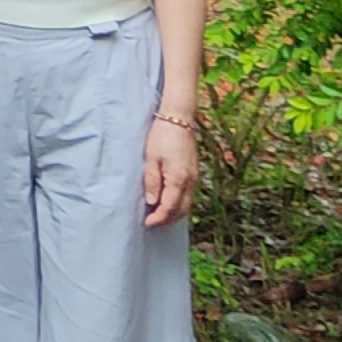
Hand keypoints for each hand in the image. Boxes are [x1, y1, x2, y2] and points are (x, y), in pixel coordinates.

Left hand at [143, 110, 198, 226]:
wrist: (179, 117)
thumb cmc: (162, 135)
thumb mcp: (151, 158)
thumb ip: (152, 182)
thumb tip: (152, 202)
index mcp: (178, 179)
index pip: (169, 207)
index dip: (158, 218)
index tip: (147, 223)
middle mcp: (190, 181)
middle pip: (182, 210)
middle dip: (168, 219)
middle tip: (152, 222)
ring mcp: (194, 176)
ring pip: (187, 203)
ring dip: (174, 212)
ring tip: (159, 214)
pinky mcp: (194, 171)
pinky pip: (189, 194)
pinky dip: (179, 203)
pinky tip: (169, 200)